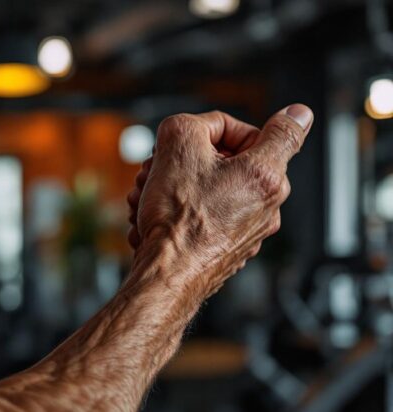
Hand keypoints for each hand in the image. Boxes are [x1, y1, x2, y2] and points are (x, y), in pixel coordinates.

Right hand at [127, 105, 312, 295]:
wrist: (166, 275)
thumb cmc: (176, 220)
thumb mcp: (180, 145)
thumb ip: (205, 120)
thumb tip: (229, 120)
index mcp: (267, 175)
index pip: (276, 127)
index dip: (232, 123)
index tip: (207, 131)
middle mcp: (268, 206)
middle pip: (234, 161)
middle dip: (190, 160)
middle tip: (162, 167)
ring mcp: (251, 232)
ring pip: (215, 190)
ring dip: (180, 186)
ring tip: (151, 195)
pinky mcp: (231, 251)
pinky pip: (209, 217)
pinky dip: (184, 213)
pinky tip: (158, 217)